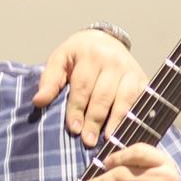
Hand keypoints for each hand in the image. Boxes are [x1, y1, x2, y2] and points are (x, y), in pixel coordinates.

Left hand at [34, 30, 147, 149]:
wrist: (106, 39)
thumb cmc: (79, 55)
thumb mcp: (60, 60)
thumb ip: (49, 80)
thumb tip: (38, 101)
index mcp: (90, 54)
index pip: (82, 87)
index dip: (77, 109)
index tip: (73, 129)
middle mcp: (113, 60)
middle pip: (103, 96)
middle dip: (94, 120)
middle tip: (88, 141)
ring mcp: (130, 69)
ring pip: (124, 99)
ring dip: (116, 121)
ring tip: (108, 139)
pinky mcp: (142, 78)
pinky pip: (140, 100)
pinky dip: (133, 116)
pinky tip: (127, 130)